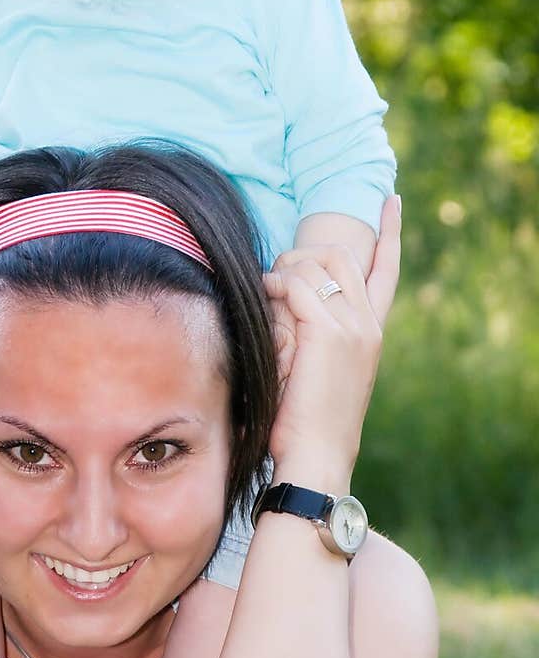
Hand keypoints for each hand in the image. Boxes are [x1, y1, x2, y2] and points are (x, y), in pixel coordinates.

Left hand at [262, 196, 400, 485]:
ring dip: (283, 270)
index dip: (390, 232)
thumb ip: (314, 330)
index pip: (388, 267)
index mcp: (373, 330)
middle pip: (341, 253)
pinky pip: (297, 287)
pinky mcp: (329, 334)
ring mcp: (353, 327)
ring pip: (317, 264)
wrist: (318, 457)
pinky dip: (275, 288)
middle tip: (276, 274)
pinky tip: (264, 301)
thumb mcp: (317, 368)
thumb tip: (285, 299)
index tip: (392, 200)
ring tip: (266, 294)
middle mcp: (369, 323)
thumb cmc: (307, 421)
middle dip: (303, 251)